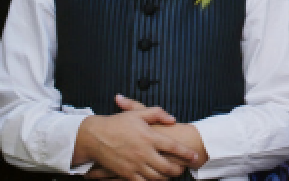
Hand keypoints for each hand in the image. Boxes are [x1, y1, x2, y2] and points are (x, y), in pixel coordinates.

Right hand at [72, 97, 200, 180]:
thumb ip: (157, 113)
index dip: (186, 153)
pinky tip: (155, 180)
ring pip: (156, 177)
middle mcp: (143, 153)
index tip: (194, 156)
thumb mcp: (137, 113)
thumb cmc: (116, 124)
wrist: (94, 137)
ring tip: (170, 175)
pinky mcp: (126, 174)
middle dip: (178, 169)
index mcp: (148, 137)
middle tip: (183, 168)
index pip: (173, 147)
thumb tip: (173, 119)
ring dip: (166, 177)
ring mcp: (135, 165)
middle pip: (167, 167)